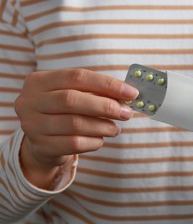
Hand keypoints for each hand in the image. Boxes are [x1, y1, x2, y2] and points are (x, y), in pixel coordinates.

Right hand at [14, 69, 137, 188]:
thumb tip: (127, 95)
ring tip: (115, 128)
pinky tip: (100, 139)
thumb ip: (96, 92)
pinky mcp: (41, 146)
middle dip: (105, 106)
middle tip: (126, 113)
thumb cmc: (65, 112)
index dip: (107, 84)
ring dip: (102, 126)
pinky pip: (74, 144)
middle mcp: (30, 101)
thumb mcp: (75, 95)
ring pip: (74, 124)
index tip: (132, 93)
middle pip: (72, 100)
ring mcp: (32, 125)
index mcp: (40, 80)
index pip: (77, 76)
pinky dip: (94, 141)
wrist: (43, 142)